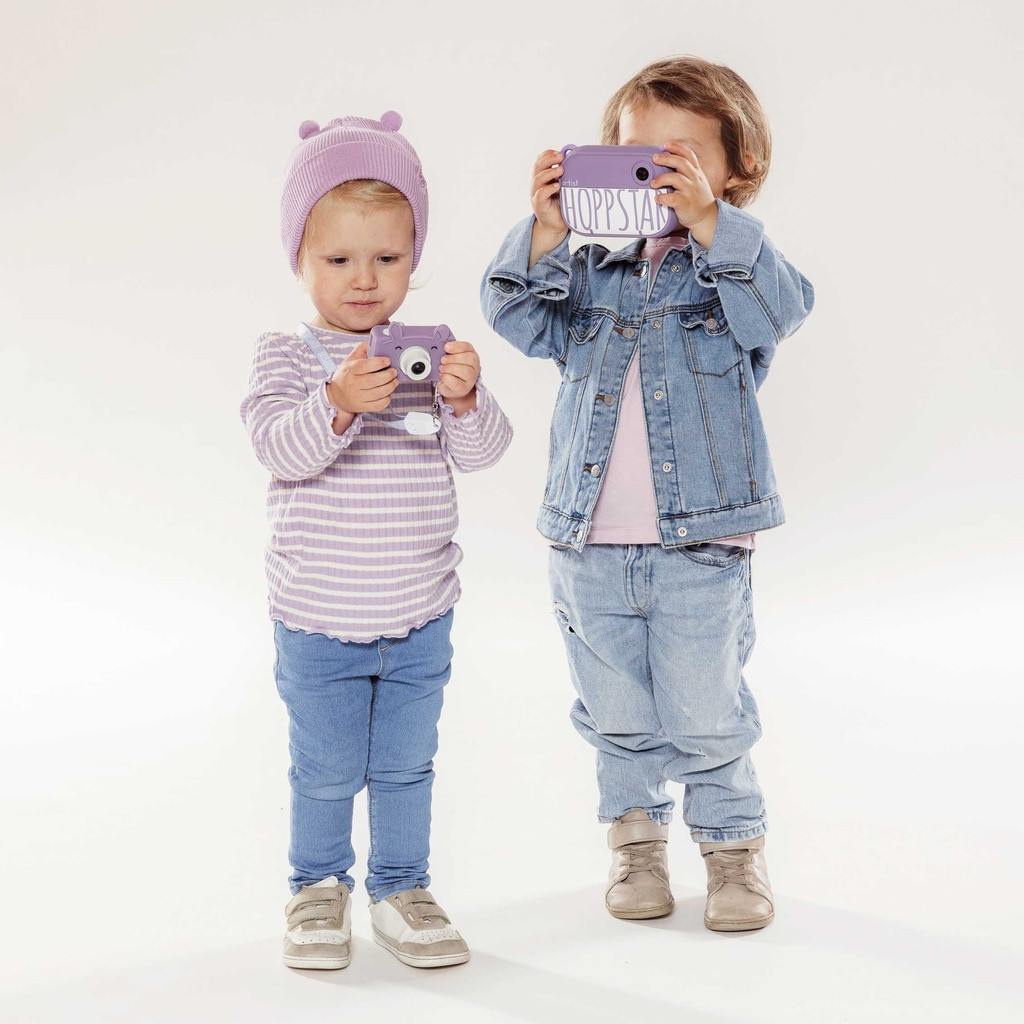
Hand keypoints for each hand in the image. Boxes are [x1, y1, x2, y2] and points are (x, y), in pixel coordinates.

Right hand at [327, 341, 397, 414]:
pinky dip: (386, 399)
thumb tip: (372, 342)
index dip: (378, 363)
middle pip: (373, 381)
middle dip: (387, 375)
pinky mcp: (362, 407)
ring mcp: (358, 397)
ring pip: (377, 393)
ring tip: (395, 381)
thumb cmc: (346, 376)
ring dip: (390, 387)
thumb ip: (360, 350)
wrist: (336, 396)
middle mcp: (353, 384)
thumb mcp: (349, 360)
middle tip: (394, 371)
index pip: (364, 366)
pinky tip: (388, 393)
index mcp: (350, 370)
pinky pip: (378, 405)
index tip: (387, 360)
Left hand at [437, 340, 479, 402]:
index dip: (456, 346)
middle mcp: (474, 366)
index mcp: (471, 354)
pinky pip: (456, 382)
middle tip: (442, 360)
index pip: (467, 347)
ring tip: (442, 369)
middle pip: (469, 359)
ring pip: (465, 371)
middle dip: (453, 358)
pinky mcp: (464, 388)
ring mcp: (471, 378)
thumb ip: (448, 352)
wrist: (452, 386)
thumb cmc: (452, 369)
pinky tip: (443, 376)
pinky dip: (446, 378)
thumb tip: (439, 348)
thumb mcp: (451, 358)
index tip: (445, 347)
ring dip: (449, 368)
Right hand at [529, 149, 568, 266]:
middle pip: (538, 166)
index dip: (548, 154)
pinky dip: (549, 188)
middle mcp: (537, 183)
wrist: (555, 225)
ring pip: (538, 178)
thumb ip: (566, 176)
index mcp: (542, 176)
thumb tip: (578, 161)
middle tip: (561, 158)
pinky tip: (557, 186)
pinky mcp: (539, 204)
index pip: (540, 160)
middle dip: (549, 159)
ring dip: (550, 172)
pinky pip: (541, 193)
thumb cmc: (561, 205)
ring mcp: (536, 193)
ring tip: (561, 171)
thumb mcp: (564, 187)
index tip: (560, 153)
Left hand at [650, 142, 718, 246]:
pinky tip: (658, 198)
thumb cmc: (697, 198)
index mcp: (696, 172)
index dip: (677, 148)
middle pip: (681, 163)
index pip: (689, 155)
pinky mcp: (686, 203)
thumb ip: (686, 172)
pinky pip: (673, 198)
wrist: (707, 217)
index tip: (666, 145)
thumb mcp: (696, 181)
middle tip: (655, 158)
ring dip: (662, 178)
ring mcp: (691, 191)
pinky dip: (663, 197)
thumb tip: (667, 163)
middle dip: (666, 158)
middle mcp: (694, 179)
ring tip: (653, 183)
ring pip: (677, 179)